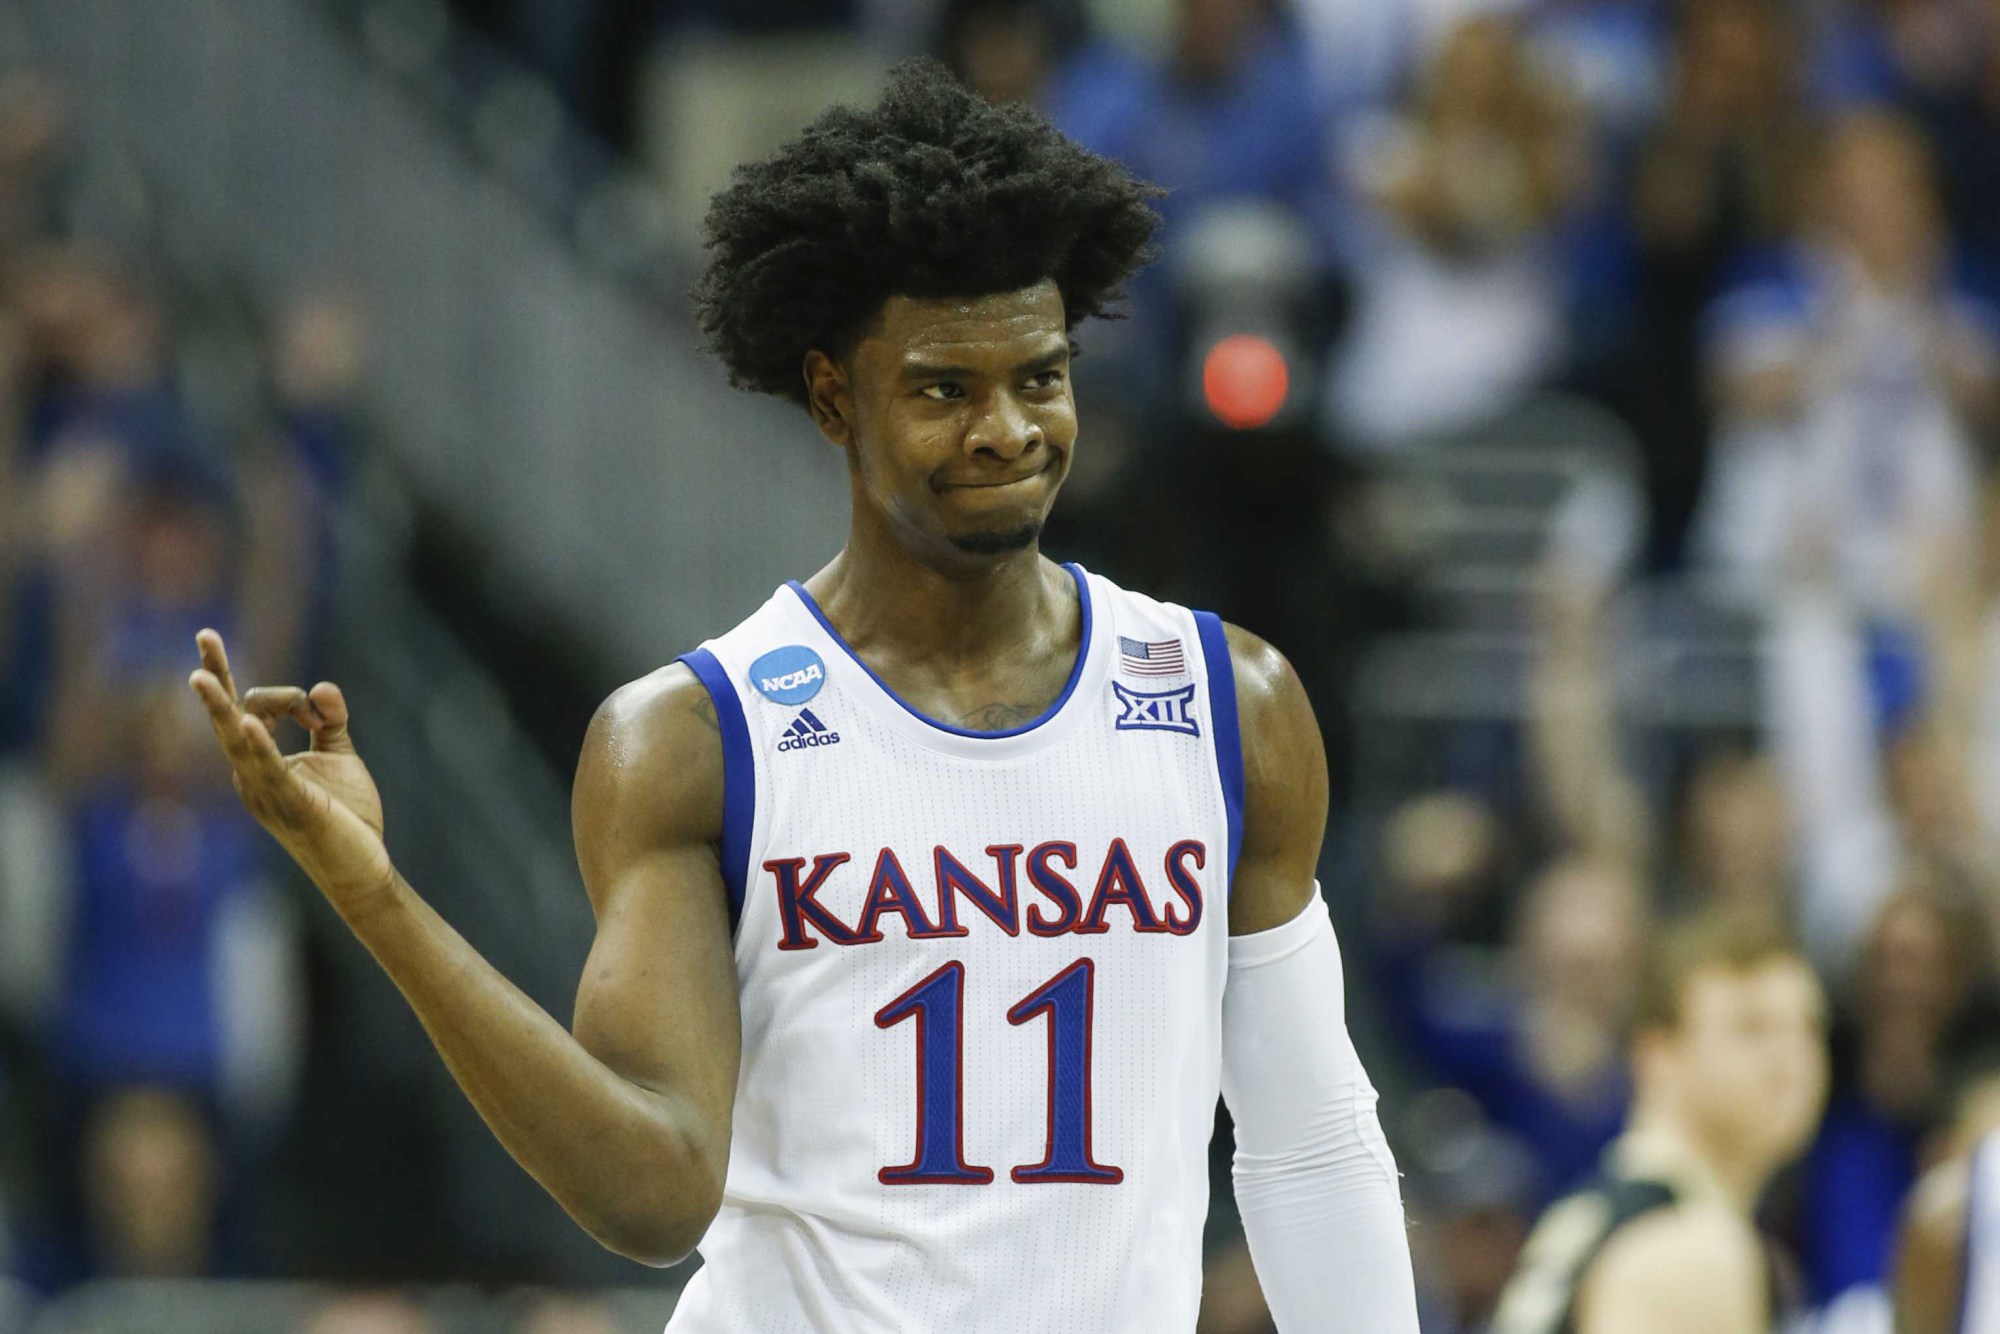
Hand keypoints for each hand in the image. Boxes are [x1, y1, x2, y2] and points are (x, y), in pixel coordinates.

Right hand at [189, 629, 396, 912]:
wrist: (363, 869)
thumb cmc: (347, 819)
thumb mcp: (339, 756)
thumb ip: (329, 719)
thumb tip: (322, 686)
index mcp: (260, 763)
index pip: (256, 708)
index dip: (290, 697)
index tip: (320, 711)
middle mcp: (252, 776)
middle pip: (227, 719)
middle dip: (217, 677)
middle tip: (205, 633)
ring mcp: (267, 792)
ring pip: (238, 741)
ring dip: (221, 707)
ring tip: (200, 676)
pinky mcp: (293, 805)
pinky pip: (270, 771)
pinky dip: (259, 745)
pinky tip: (247, 723)